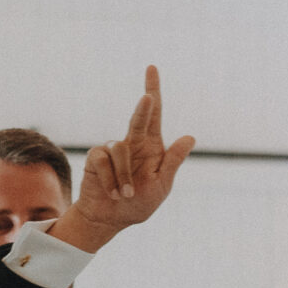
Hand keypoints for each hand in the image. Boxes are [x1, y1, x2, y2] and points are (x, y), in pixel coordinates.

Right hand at [49, 66, 195, 252]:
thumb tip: (190, 137)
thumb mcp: (161, 185)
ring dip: (125, 177)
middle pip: (138, 117)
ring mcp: (113, 150)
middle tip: (148, 98)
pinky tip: (113, 193)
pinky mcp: (97, 158)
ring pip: (121, 150)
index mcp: (151, 147)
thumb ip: (172, 161)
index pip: (155, 114)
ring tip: (126, 195)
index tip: (152, 68)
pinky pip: (104, 162)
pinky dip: (111, 180)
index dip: (153, 90)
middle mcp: (132, 143)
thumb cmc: (138, 204)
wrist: (109, 219)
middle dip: (144, 107)